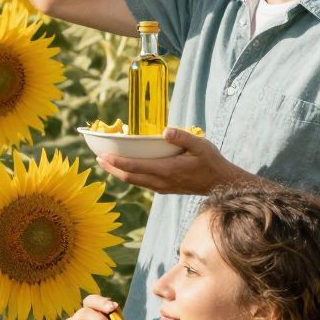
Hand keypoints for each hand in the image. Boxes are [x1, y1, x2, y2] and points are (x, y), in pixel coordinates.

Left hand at [96, 129, 238, 196]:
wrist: (221, 183)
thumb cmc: (211, 162)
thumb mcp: (201, 145)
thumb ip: (183, 137)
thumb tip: (166, 131)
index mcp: (167, 170)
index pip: (135, 167)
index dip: (116, 162)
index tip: (103, 155)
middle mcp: (161, 182)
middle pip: (129, 177)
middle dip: (112, 169)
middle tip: (98, 159)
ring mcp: (163, 187)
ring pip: (135, 182)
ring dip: (119, 174)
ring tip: (107, 164)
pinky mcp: (165, 189)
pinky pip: (143, 183)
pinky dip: (131, 176)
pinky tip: (127, 170)